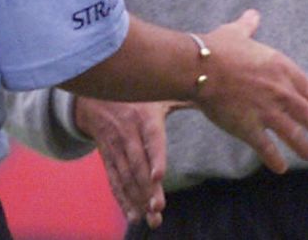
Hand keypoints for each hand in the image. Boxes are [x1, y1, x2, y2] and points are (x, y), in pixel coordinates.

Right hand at [74, 97, 188, 227]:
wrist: (97, 90)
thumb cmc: (138, 93)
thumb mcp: (158, 92)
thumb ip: (182, 98)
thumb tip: (211, 92)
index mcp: (144, 115)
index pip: (151, 137)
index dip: (154, 157)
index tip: (158, 176)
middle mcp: (127, 131)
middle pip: (137, 163)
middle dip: (146, 188)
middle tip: (157, 209)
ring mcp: (115, 145)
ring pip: (125, 175)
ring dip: (136, 198)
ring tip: (150, 218)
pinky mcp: (107, 155)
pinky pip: (114, 179)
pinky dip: (122, 198)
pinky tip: (133, 215)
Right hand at [196, 9, 307, 173]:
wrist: (199, 66)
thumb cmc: (217, 47)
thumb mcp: (236, 32)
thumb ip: (248, 26)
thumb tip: (253, 14)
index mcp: (281, 68)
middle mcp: (280, 91)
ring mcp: (267, 111)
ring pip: (295, 136)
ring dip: (304, 147)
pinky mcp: (250, 128)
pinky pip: (268, 149)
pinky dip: (276, 160)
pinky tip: (280, 167)